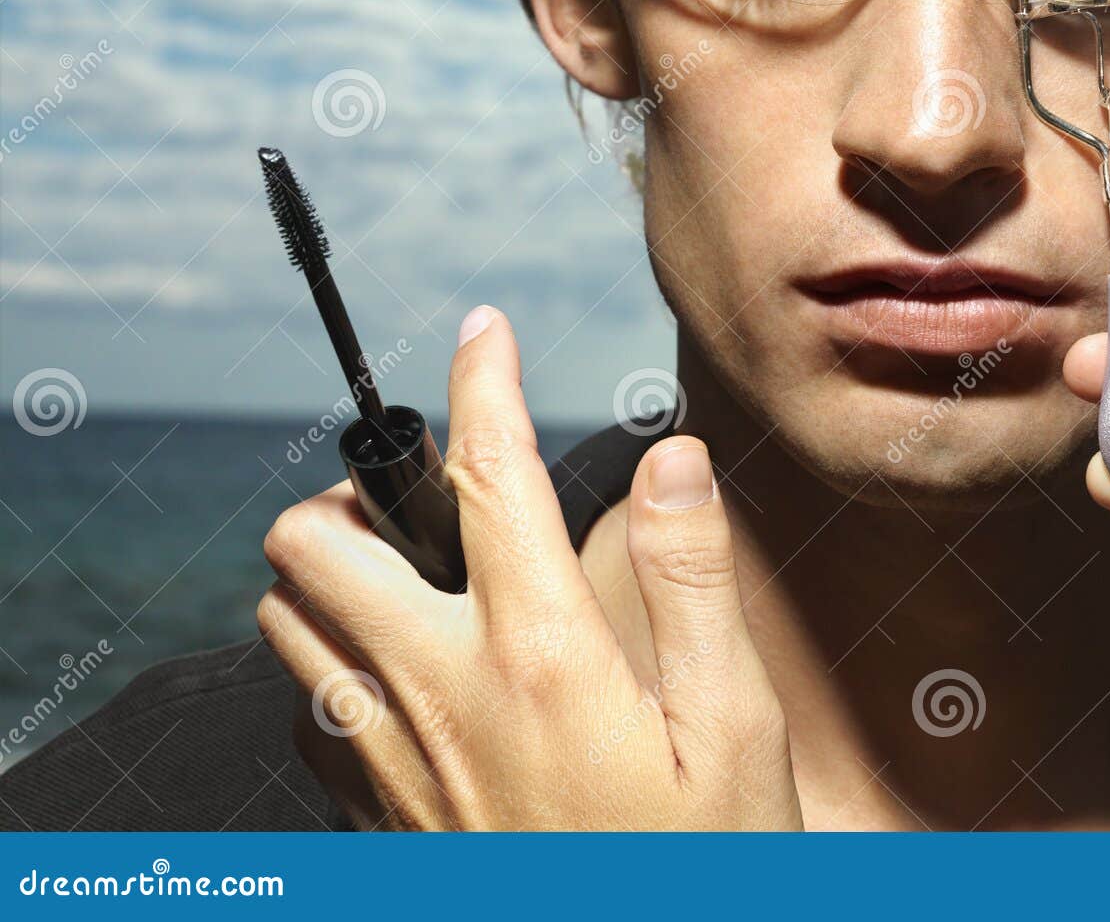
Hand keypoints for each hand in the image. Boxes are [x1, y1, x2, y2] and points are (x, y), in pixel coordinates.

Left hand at [256, 306, 802, 829]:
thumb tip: (672, 459)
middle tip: (433, 491)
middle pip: (316, 539)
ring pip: (285, 619)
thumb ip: (695, 580)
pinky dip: (330, 663)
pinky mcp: (372, 818)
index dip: (484, 378)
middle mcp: (437, 695)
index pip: (486, 471)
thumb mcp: (733, 729)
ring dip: (331, 568)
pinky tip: (404, 675)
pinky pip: (302, 709)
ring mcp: (388, 762)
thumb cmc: (696, 869)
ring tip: (409, 566)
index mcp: (538, 653)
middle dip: (360, 485)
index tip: (487, 331)